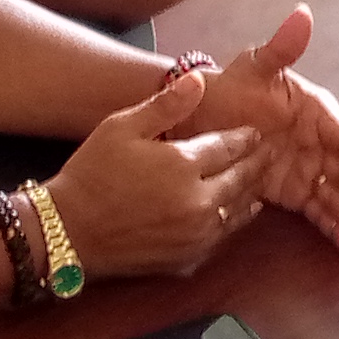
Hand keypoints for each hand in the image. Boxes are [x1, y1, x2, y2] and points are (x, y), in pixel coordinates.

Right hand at [44, 69, 269, 278]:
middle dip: (257, 163)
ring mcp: (196, 235)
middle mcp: (198, 202)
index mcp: (183, 166)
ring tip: (260, 180)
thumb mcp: (121, 128)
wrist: (68, 232)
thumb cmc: (91, 173)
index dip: (244, 138)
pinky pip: (222, 237)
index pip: (228, 147)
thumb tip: (198, 79)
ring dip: (251, 193)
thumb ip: (165, 106)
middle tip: (270, 152)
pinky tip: (237, 213)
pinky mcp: (188, 259)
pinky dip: (234, 222)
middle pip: (241, 179)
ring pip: (238, 211)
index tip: (257, 131)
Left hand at [195, 6, 338, 249]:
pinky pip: (318, 210)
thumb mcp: (254, 66)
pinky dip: (334, 227)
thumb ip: (281, 48)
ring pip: (338, 194)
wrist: (195, 116)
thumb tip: (303, 15)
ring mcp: (307, 168)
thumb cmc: (228, 86)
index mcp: (315, 111)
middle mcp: (317, 142)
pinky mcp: (292, 191)